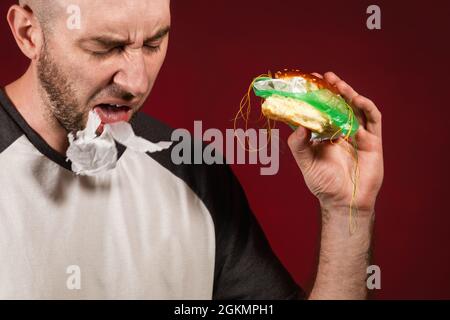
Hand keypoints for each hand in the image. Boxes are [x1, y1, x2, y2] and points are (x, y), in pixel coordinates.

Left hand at [288, 72, 383, 213]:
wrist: (345, 203)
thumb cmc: (324, 185)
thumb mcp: (306, 164)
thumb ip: (299, 145)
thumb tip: (297, 125)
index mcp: (325, 136)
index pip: (321, 111)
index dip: (315, 98)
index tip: (307, 83)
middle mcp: (342, 132)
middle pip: (339, 105)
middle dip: (332, 90)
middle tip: (323, 77)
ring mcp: (358, 135)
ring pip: (355, 109)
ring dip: (348, 94)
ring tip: (338, 84)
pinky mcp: (373, 141)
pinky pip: (373, 120)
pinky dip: (366, 107)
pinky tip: (356, 99)